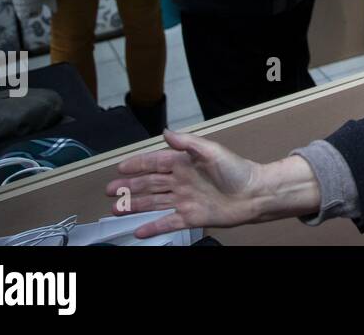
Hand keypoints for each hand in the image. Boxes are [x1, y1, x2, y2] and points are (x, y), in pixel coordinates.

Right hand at [106, 129, 321, 238]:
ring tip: (116, 210)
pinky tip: (138, 231)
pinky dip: (152, 227)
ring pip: (153, 203)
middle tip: (109, 191)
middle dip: (129, 187)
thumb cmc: (237, 170)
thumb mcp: (212, 151)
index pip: (155, 163)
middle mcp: (181, 182)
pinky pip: (167, 223)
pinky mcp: (190, 217)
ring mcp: (184, 200)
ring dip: (134, 206)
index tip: (119, 168)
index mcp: (185, 164)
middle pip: (149, 184)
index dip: (137, 165)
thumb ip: (188, 143)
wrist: (254, 194)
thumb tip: (165, 132)